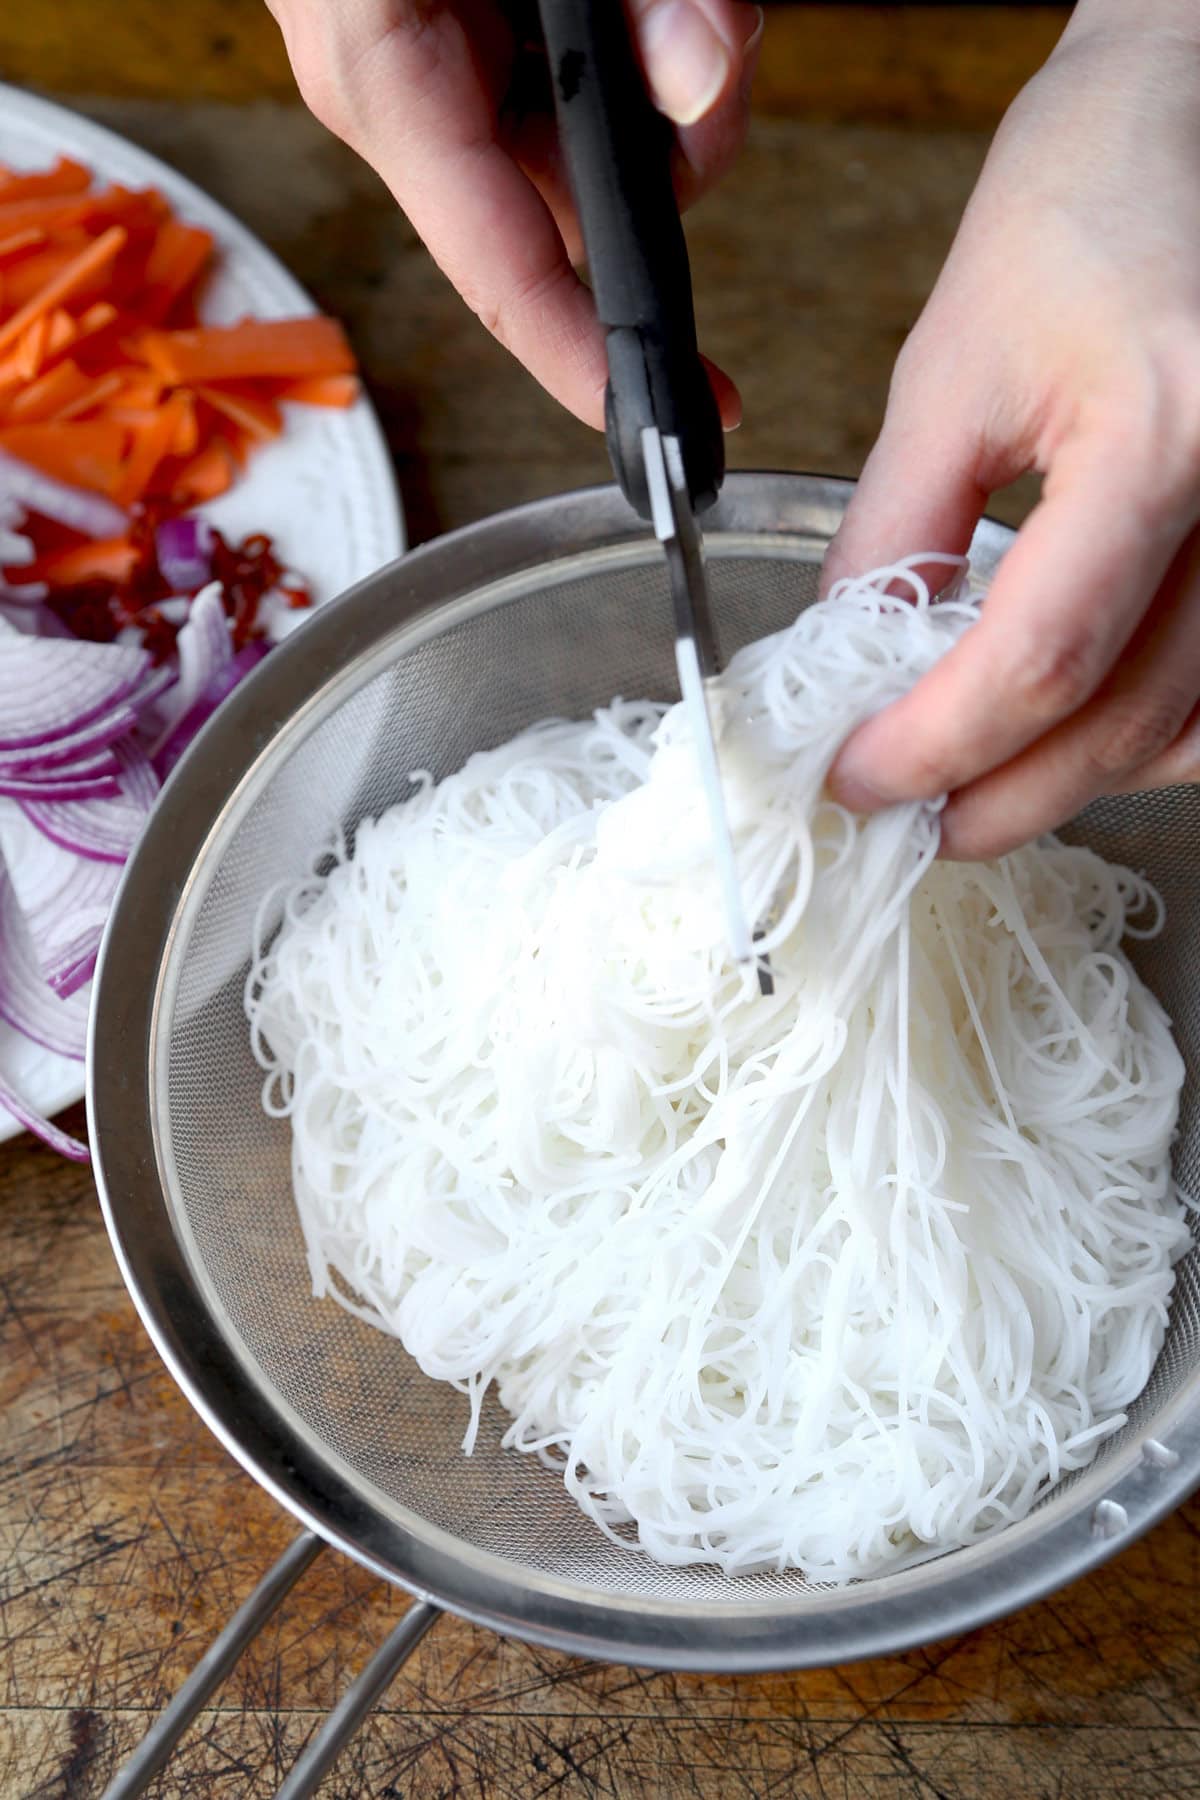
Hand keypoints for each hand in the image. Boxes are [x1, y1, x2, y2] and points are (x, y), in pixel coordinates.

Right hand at [269, 0, 761, 427]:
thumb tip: (703, 81)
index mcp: (384, 71)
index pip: (503, 270)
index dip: (597, 363)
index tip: (688, 423)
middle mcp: (397, 90)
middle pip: (566, 212)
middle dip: (669, 172)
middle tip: (718, 56)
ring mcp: (424, 69)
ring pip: (580, 157)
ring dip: (661, 97)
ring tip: (681, 3)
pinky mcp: (458, 41)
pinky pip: (563, 97)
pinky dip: (629, 58)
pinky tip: (650, 9)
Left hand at [824, 1, 1199, 857]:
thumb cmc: (1090, 190)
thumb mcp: (957, 357)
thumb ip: (897, 523)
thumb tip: (846, 659)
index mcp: (1171, 429)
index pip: (1041, 659)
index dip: (933, 746)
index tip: (856, 778)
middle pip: (1127, 721)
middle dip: (1001, 794)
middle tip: (911, 819)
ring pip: (1194, 729)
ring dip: (1080, 779)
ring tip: (984, 782)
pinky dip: (1155, 735)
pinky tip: (1084, 730)